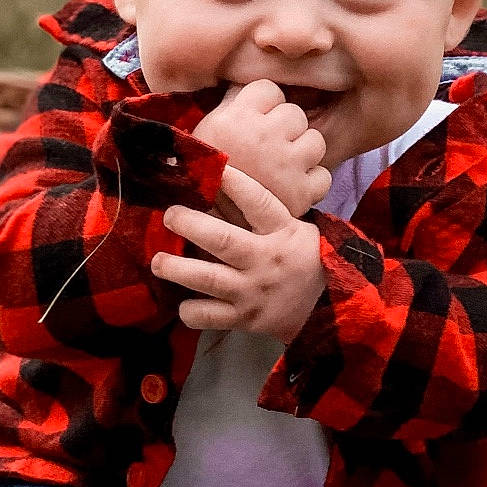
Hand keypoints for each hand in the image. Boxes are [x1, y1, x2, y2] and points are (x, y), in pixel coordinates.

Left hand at [155, 166, 325, 344]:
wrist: (328, 306)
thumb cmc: (303, 259)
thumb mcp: (293, 230)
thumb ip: (259, 214)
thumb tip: (216, 184)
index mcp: (281, 232)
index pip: (257, 201)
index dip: (234, 183)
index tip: (212, 168)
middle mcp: (265, 260)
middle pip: (223, 240)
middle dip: (191, 225)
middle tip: (169, 215)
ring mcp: (253, 291)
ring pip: (209, 279)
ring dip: (178, 269)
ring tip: (158, 262)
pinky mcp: (245, 318)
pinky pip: (212, 316)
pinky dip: (192, 311)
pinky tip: (181, 304)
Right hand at [193, 80, 331, 220]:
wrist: (204, 223)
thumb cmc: (202, 173)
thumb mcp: (207, 129)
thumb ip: (233, 103)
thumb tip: (249, 80)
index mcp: (237, 118)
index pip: (270, 89)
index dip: (265, 104)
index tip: (257, 119)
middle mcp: (264, 137)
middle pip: (295, 114)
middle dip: (285, 128)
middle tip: (270, 147)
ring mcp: (285, 166)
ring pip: (316, 142)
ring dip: (303, 152)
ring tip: (284, 165)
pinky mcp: (300, 193)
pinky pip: (323, 175)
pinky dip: (312, 182)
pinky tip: (293, 185)